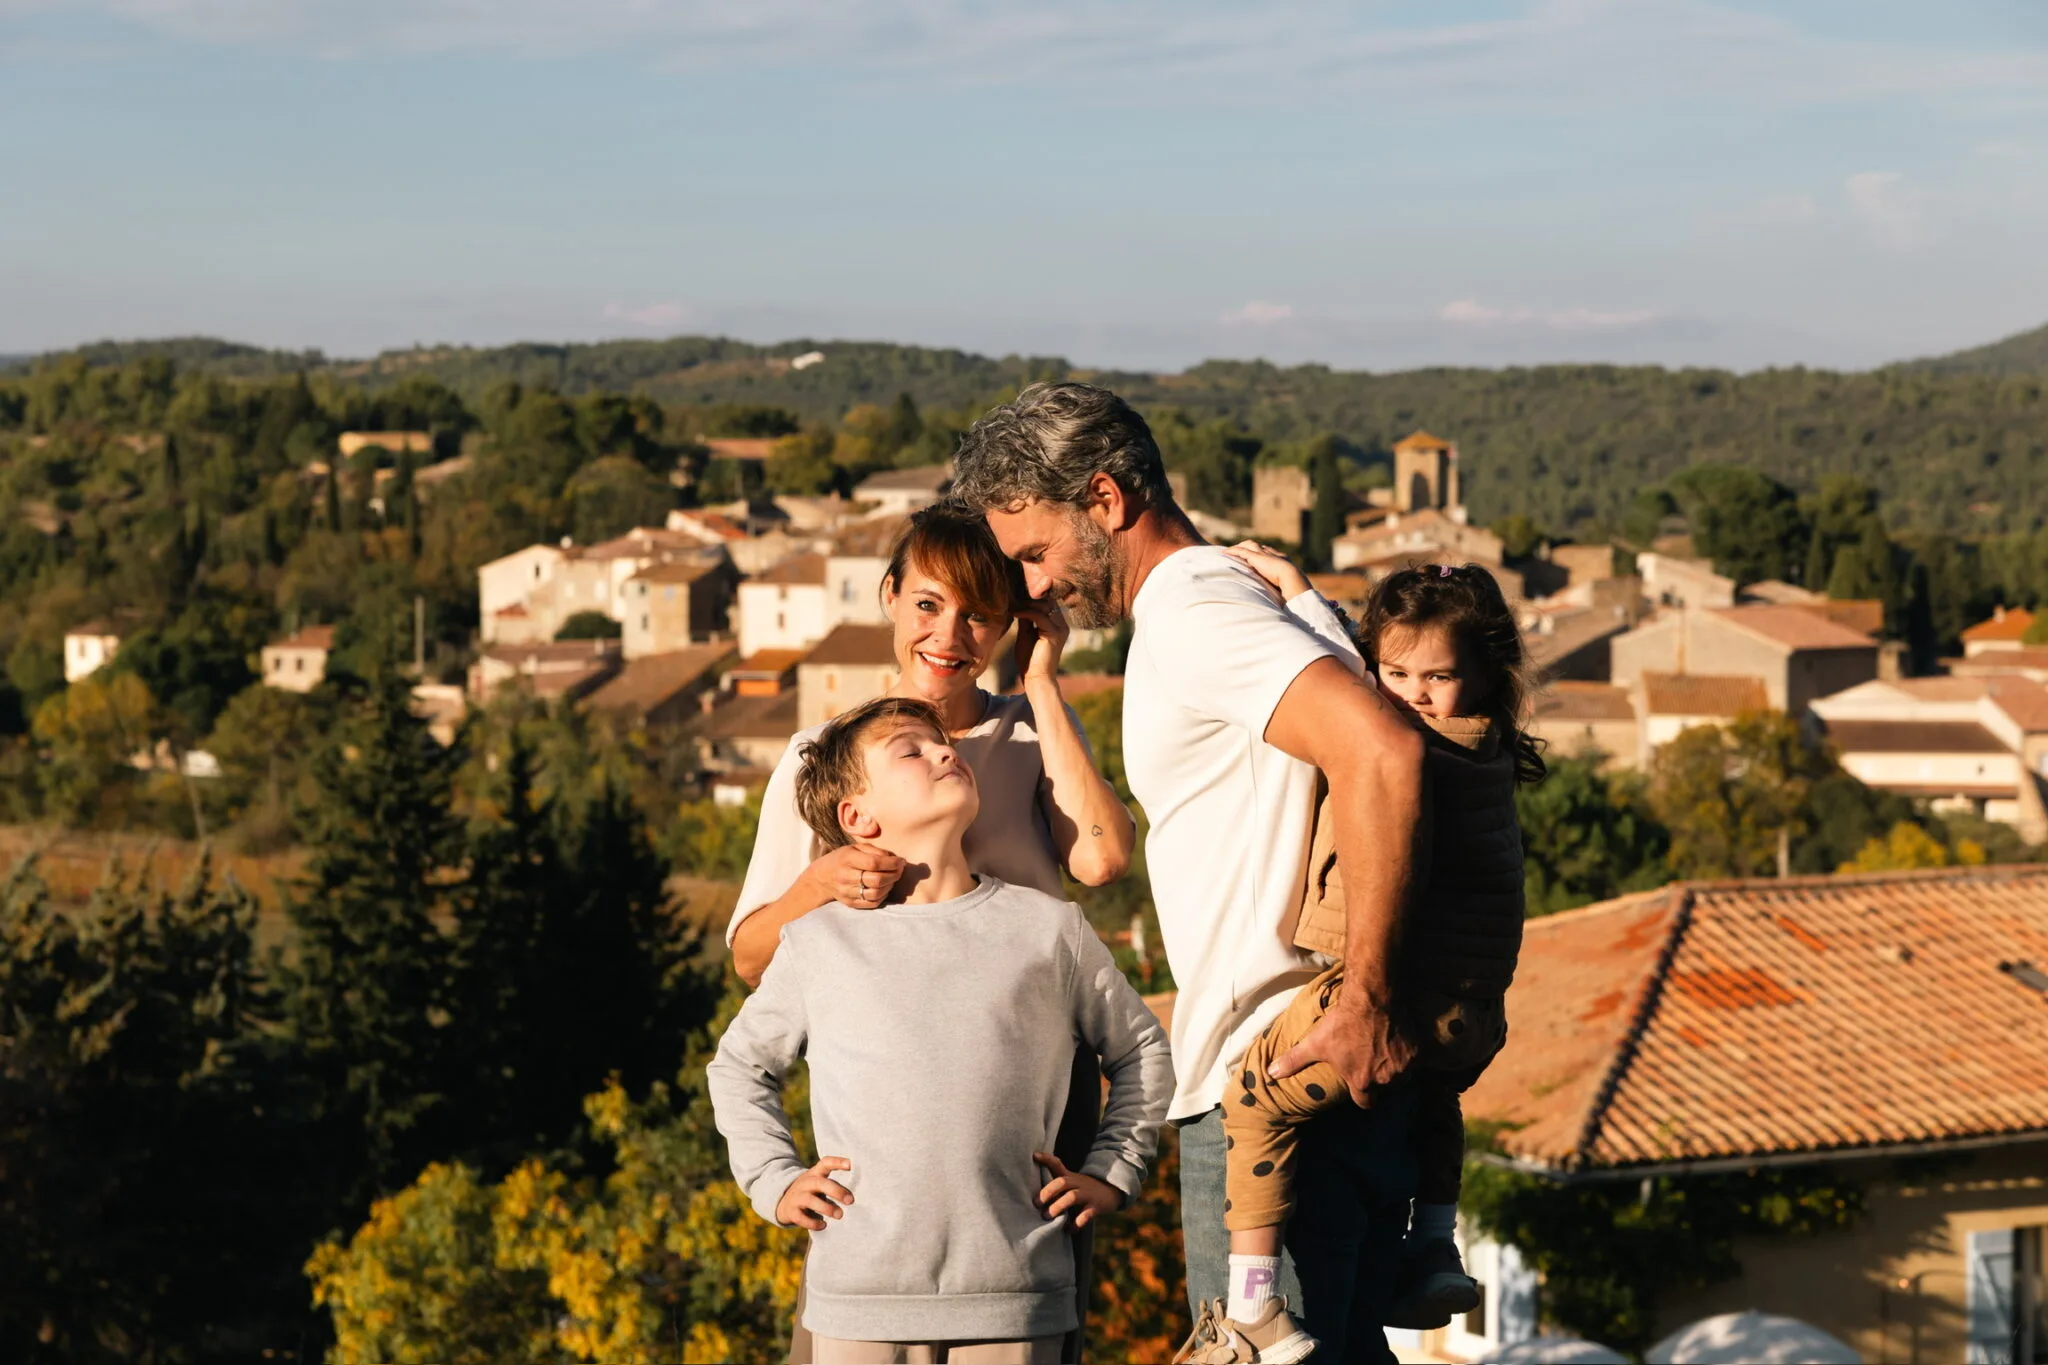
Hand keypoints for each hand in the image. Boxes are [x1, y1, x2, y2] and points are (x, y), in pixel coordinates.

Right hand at [775, 1156, 854, 1229]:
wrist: (784, 1204)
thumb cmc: (811, 1193)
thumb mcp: (818, 1183)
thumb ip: (833, 1184)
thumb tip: (860, 1193)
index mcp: (815, 1174)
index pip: (825, 1163)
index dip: (837, 1162)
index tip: (851, 1165)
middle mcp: (805, 1183)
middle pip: (820, 1183)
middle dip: (836, 1191)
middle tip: (850, 1200)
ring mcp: (797, 1197)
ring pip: (810, 1200)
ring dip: (827, 1208)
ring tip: (840, 1215)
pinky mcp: (792, 1212)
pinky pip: (801, 1217)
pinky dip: (813, 1223)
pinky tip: (823, 1225)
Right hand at [816, 843, 904, 908]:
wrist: (822, 877)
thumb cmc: (842, 859)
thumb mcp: (855, 848)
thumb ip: (875, 851)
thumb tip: (895, 859)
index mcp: (847, 859)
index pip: (874, 863)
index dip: (892, 863)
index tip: (901, 861)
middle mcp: (845, 877)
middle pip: (877, 880)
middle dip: (894, 875)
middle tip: (899, 870)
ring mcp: (847, 892)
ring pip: (876, 893)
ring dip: (890, 886)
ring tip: (892, 879)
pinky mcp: (850, 903)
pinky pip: (872, 903)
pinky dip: (883, 896)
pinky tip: (884, 888)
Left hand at [1014, 602, 1069, 685]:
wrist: (1035, 678)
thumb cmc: (1029, 659)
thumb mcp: (1026, 634)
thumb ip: (1026, 619)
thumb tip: (1019, 602)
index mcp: (1057, 624)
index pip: (1047, 602)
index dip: (1032, 597)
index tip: (1014, 596)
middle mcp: (1062, 624)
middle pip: (1047, 601)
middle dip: (1029, 598)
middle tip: (1012, 598)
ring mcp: (1060, 628)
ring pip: (1044, 605)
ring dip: (1026, 604)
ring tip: (1012, 606)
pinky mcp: (1055, 633)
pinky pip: (1039, 616)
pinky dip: (1025, 612)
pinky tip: (1014, 613)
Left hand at [1032, 1151, 1122, 1227]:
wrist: (1112, 1192)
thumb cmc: (1084, 1189)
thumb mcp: (1072, 1182)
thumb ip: (1056, 1183)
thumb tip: (1034, 1189)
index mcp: (1070, 1177)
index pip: (1057, 1164)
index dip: (1046, 1159)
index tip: (1034, 1155)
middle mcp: (1079, 1183)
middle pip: (1062, 1182)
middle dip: (1047, 1192)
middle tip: (1036, 1204)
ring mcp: (1088, 1194)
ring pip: (1072, 1197)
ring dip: (1058, 1207)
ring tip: (1047, 1216)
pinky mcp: (1097, 1207)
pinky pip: (1085, 1215)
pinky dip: (1075, 1224)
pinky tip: (1067, 1230)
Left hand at [1222, 540, 1312, 601]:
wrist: (1292, 577)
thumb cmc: (1292, 585)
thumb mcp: (1286, 585)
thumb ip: (1281, 588)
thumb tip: (1281, 598)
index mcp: (1280, 558)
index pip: (1267, 552)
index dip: (1259, 553)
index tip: (1252, 556)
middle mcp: (1271, 554)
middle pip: (1257, 546)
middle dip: (1247, 547)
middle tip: (1238, 551)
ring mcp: (1263, 554)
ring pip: (1247, 545)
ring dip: (1238, 547)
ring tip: (1228, 551)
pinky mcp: (1256, 557)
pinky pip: (1241, 551)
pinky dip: (1232, 551)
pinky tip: (1224, 553)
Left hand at [1268, 989, 1415, 1106]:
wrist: (1372, 999)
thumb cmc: (1341, 1023)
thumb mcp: (1314, 1043)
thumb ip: (1293, 1061)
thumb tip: (1270, 1073)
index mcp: (1361, 1083)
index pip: (1365, 1103)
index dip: (1361, 1092)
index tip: (1359, 1080)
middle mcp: (1385, 1081)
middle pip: (1384, 1089)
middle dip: (1378, 1079)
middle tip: (1371, 1060)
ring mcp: (1403, 1068)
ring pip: (1401, 1077)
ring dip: (1394, 1068)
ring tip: (1383, 1050)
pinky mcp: (1418, 1054)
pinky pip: (1415, 1061)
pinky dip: (1408, 1055)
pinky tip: (1397, 1041)